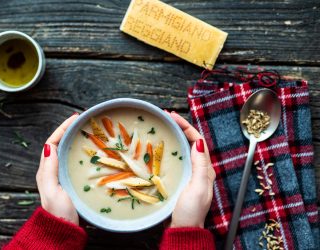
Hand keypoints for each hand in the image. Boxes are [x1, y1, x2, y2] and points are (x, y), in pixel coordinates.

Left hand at [36, 114, 79, 224]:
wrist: (63, 231)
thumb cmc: (58, 212)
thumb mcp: (53, 191)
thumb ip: (50, 170)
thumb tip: (49, 146)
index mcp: (46, 170)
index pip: (52, 142)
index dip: (62, 129)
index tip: (74, 118)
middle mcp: (52, 170)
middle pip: (60, 144)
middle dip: (70, 130)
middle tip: (83, 120)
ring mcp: (62, 176)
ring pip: (67, 151)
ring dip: (75, 139)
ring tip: (88, 130)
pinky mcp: (71, 181)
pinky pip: (74, 161)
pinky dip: (81, 152)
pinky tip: (91, 151)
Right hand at [169, 111, 215, 227]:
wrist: (184, 229)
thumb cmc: (191, 211)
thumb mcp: (197, 187)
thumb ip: (200, 166)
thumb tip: (199, 142)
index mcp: (205, 169)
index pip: (197, 140)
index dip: (186, 126)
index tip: (172, 116)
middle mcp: (199, 169)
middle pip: (190, 142)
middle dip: (179, 128)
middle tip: (165, 118)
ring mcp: (189, 175)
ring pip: (182, 150)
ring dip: (174, 137)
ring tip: (162, 128)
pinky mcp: (180, 180)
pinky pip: (176, 160)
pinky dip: (169, 150)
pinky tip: (160, 149)